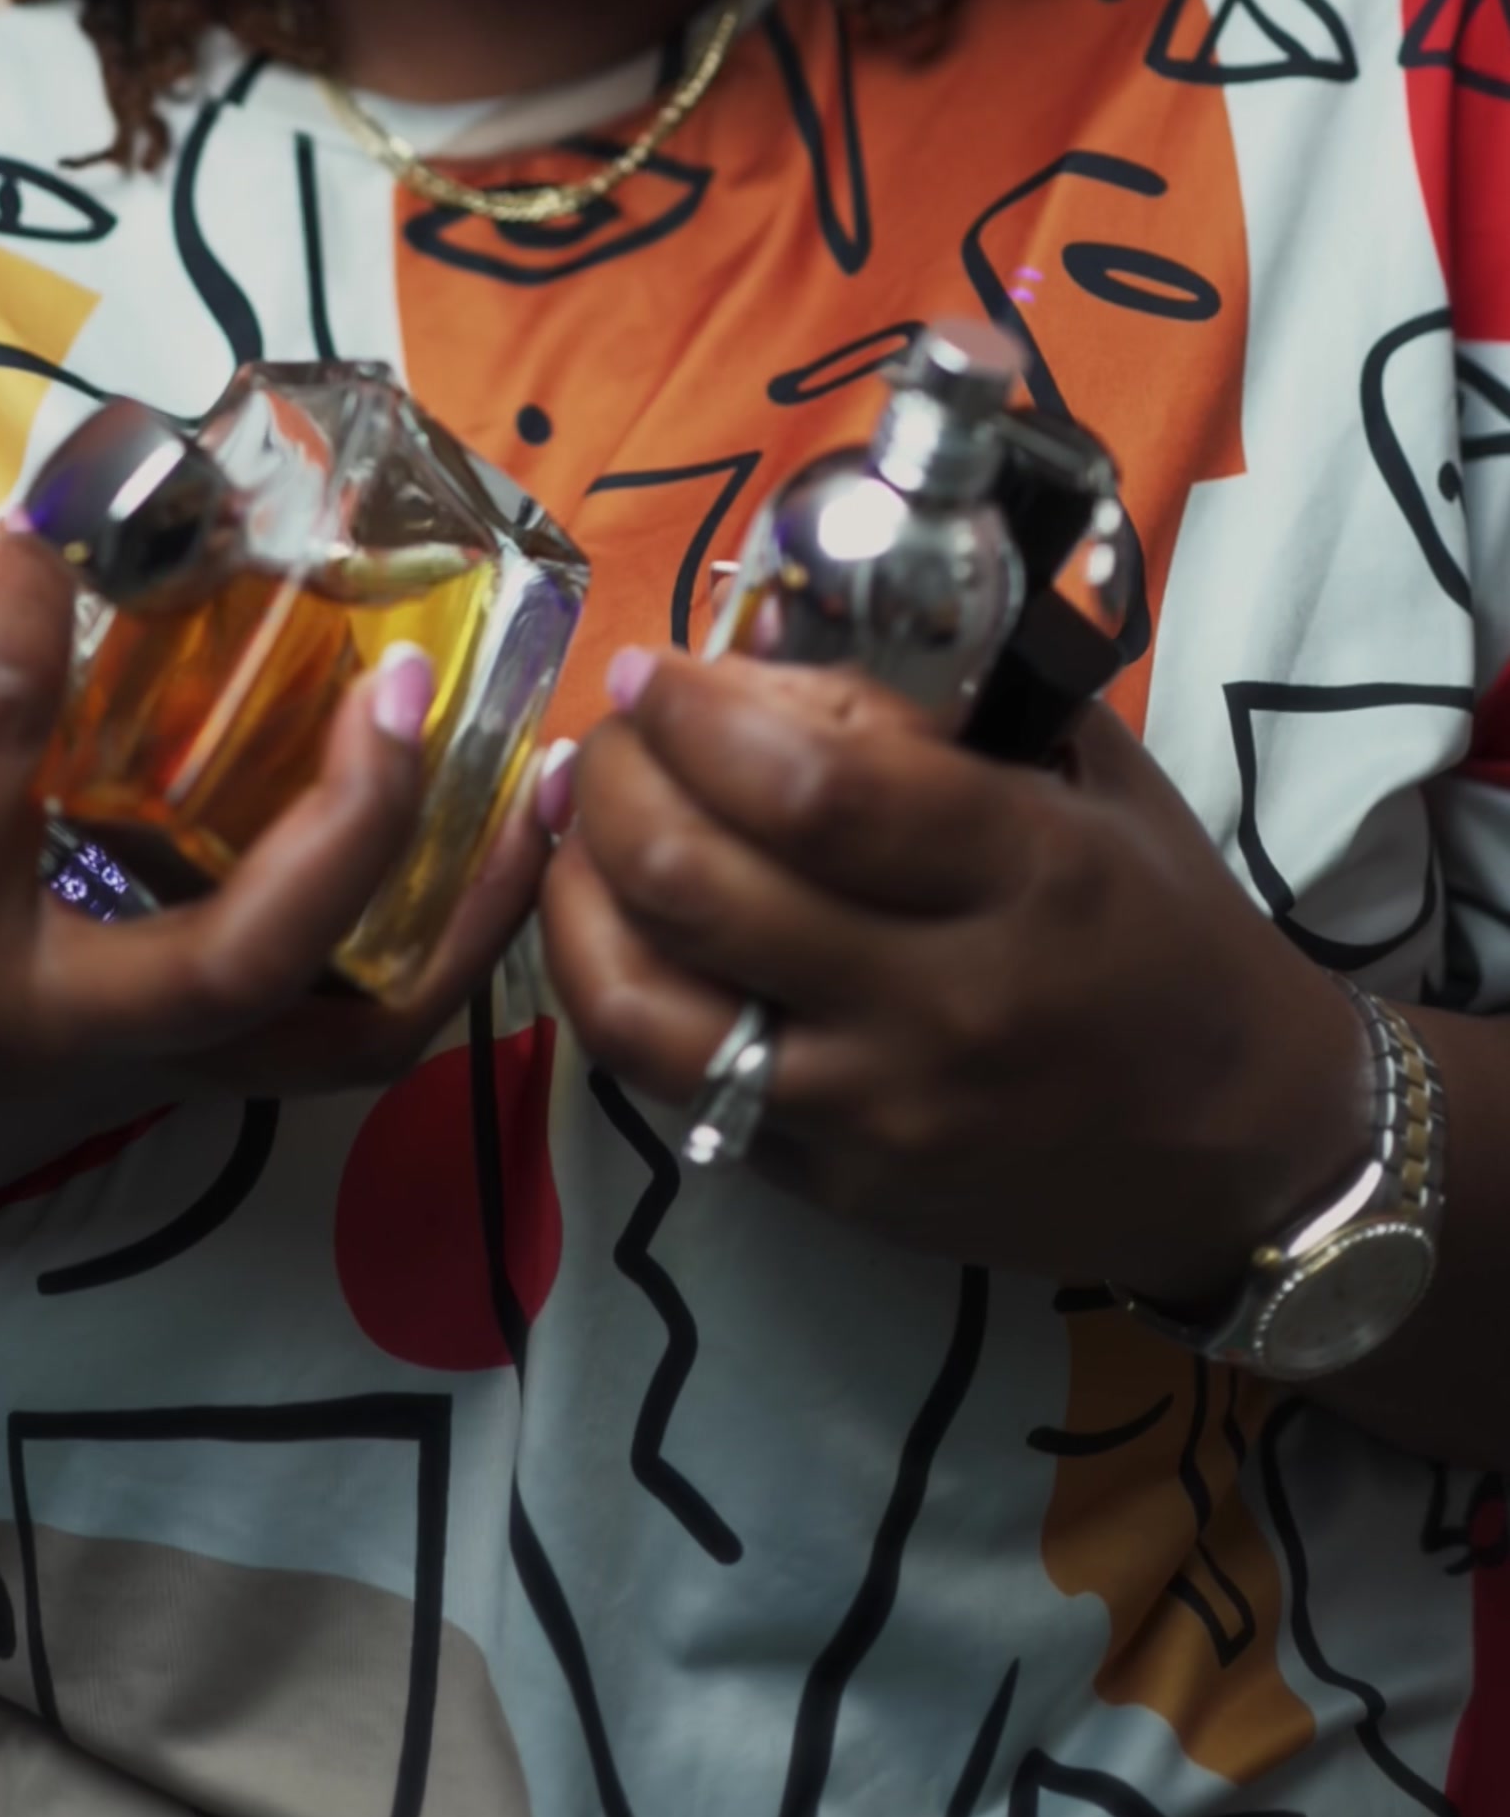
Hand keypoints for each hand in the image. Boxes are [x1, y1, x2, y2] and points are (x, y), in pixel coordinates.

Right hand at [0, 523, 552, 1319]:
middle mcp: (57, 1022)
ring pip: (343, 1031)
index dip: (27, 616)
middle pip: (244, 955)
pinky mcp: (189, 1086)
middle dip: (347, 822)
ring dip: (457, 914)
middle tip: (400, 682)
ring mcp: (142, 1072)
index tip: (53, 516)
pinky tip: (505, 854)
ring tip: (540, 784)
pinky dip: (444, 955)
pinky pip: (351, 1040)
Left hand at [540, 652, 1366, 1305]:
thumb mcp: (1095, 781)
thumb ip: (956, 702)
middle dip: (617, 783)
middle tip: (609, 733)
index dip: (698, 715)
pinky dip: (617, 994)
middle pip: (702, 886)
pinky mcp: (832, 1189)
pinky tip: (613, 927)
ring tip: (575, 826)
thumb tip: (783, 627)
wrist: (1241, 1146)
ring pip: (648, 1011)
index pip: (814, 790)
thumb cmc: (1168, 934)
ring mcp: (875, 1113)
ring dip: (576, 899)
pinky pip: (675, 1090)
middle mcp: (940, 1004)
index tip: (653, 669)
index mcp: (1025, 876)